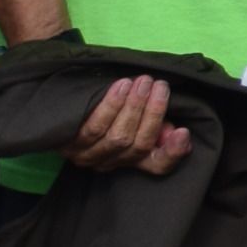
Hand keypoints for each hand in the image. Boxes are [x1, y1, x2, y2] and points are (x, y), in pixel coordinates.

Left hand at [64, 73, 191, 177]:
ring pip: (118, 137)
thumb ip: (159, 124)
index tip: (183, 131)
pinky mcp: (69, 146)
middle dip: (153, 112)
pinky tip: (121, 86)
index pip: (159, 165)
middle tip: (160, 85)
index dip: (173, 152)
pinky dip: (111, 106)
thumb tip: (174, 131)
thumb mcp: (138, 117)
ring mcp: (89, 156)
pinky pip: (94, 128)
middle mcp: (112, 163)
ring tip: (142, 82)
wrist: (63, 111)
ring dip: (134, 107)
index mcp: (133, 160)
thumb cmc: (109, 111)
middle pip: (139, 144)